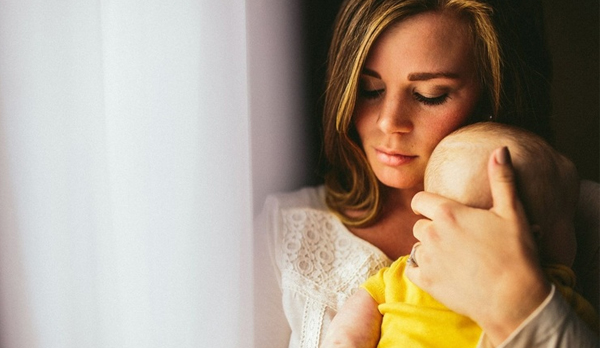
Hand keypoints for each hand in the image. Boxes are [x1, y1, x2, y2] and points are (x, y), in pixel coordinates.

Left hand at [405, 147, 550, 344]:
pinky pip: (411, 269)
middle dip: (431, 228)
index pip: (419, 200)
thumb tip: (500, 149)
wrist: (515, 299)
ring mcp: (427, 259)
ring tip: (452, 256)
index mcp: (448, 213)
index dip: (426, 204)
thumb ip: (502, 179)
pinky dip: (421, 270)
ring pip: (416, 247)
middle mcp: (432, 234)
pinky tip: (440, 271)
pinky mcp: (427, 282)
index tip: (437, 210)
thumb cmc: (516, 254)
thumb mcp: (513, 212)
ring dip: (428, 249)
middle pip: (419, 225)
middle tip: (454, 237)